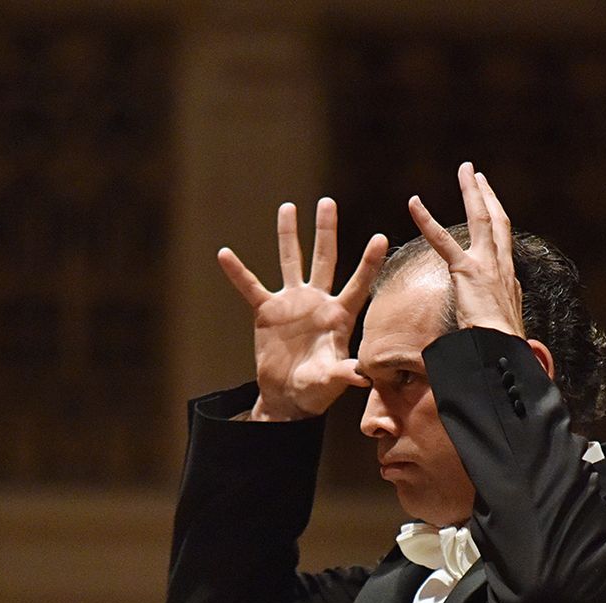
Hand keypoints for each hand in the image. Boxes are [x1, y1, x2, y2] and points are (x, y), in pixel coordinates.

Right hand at [218, 198, 386, 421]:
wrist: (288, 396)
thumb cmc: (316, 390)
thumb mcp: (331, 381)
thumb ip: (344, 373)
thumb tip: (362, 375)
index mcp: (339, 316)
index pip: (357, 284)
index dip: (368, 263)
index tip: (381, 238)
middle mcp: (318, 302)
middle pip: (324, 259)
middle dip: (326, 231)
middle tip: (327, 203)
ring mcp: (292, 303)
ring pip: (290, 261)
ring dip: (288, 235)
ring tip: (288, 207)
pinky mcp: (267, 312)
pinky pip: (250, 288)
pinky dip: (237, 272)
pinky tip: (225, 254)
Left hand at [408, 162, 524, 337]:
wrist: (502, 351)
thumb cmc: (500, 349)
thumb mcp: (500, 330)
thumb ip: (492, 319)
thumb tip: (491, 328)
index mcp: (508, 280)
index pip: (503, 243)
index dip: (498, 222)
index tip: (492, 207)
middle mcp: (502, 266)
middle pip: (498, 221)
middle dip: (488, 196)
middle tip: (478, 176)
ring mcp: (486, 265)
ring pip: (480, 218)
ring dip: (472, 191)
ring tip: (465, 170)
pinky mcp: (466, 270)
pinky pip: (442, 240)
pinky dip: (427, 220)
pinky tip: (414, 203)